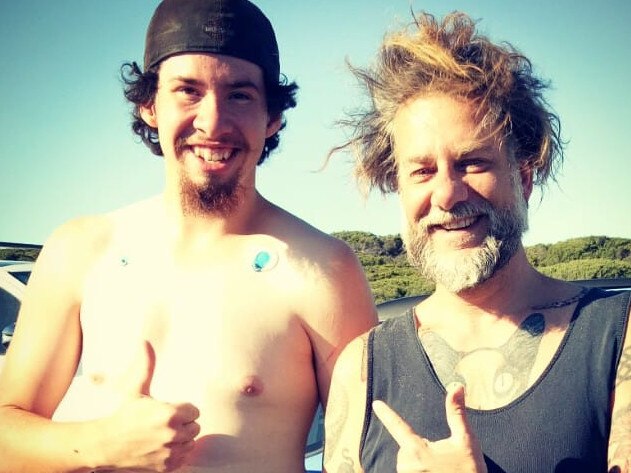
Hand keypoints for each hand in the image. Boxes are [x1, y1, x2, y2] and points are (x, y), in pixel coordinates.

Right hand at [95, 341, 200, 471]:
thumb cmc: (122, 415)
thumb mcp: (135, 390)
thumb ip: (146, 366)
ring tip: (164, 434)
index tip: (171, 409)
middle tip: (166, 422)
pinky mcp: (166, 467)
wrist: (105, 445)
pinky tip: (163, 447)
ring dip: (181, 439)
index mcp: (169, 414)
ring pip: (190, 443)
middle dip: (184, 424)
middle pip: (195, 427)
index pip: (195, 410)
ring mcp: (169, 453)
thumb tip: (144, 341)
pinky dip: (176, 454)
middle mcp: (172, 434)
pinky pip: (184, 459)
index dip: (183, 409)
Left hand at [372, 383, 486, 472]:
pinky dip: (418, 471)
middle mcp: (408, 465)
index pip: (398, 426)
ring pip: (407, 464)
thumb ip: (456, 414)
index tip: (376, 404)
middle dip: (420, 450)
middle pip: (407, 449)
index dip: (387, 414)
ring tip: (439, 471)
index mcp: (417, 450)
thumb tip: (457, 387)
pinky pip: (408, 472)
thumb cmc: (470, 471)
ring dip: (419, 464)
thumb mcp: (466, 441)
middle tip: (442, 461)